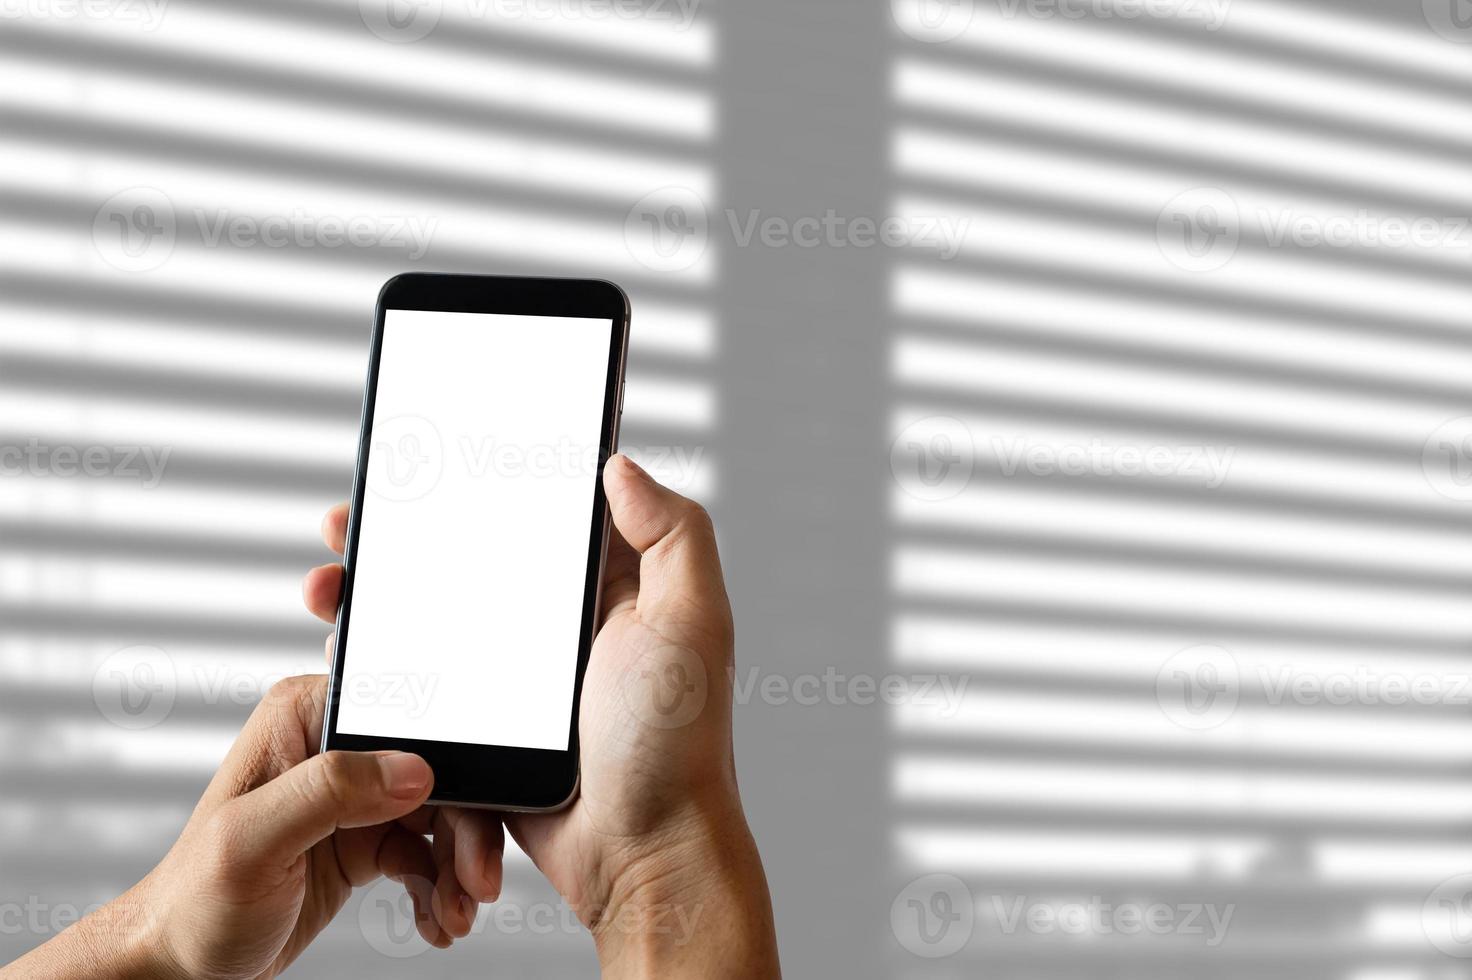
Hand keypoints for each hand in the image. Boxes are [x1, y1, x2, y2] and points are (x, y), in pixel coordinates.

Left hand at [9, 664, 503, 978]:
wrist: (184, 964)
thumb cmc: (193, 900)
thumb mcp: (251, 841)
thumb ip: (328, 792)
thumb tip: (413, 769)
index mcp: (305, 717)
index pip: (405, 721)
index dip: (451, 768)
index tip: (472, 821)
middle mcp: (336, 747)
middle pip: (435, 772)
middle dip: (465, 832)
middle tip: (476, 884)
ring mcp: (353, 794)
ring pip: (441, 816)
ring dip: (458, 867)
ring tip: (456, 913)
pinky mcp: (366, 837)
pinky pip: (427, 854)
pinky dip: (441, 888)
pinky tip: (436, 918)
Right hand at [303, 454, 779, 976]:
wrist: (641, 855)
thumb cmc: (675, 744)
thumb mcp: (691, 622)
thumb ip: (673, 535)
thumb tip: (619, 464)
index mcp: (607, 591)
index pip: (532, 518)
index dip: (474, 487)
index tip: (416, 467)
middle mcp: (560, 629)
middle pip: (465, 565)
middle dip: (400, 542)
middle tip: (344, 530)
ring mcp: (517, 682)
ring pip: (433, 624)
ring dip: (376, 602)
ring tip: (328, 588)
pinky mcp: (486, 731)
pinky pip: (425, 692)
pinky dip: (383, 673)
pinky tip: (344, 657)